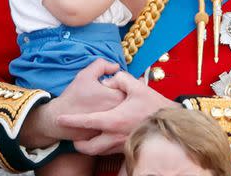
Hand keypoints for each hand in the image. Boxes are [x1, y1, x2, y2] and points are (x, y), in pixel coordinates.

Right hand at [19, 59, 124, 147]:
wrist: (58, 119)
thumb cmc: (73, 96)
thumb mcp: (86, 74)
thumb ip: (103, 65)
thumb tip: (116, 66)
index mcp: (116, 97)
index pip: (130, 86)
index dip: (120, 84)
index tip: (110, 86)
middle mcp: (119, 114)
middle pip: (130, 101)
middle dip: (124, 96)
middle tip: (109, 94)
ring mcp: (115, 127)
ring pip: (124, 114)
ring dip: (121, 109)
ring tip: (106, 105)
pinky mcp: (108, 137)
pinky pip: (117, 126)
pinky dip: (114, 120)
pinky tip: (104, 116)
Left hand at [57, 70, 180, 154]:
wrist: (171, 123)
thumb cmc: (154, 106)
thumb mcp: (138, 86)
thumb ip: (120, 78)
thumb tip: (110, 79)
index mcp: (114, 120)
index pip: (87, 122)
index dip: (71, 121)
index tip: (60, 119)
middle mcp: (114, 136)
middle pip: (87, 147)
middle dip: (78, 143)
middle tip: (75, 136)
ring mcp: (120, 145)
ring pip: (97, 152)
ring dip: (90, 146)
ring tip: (89, 136)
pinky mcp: (127, 149)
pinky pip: (109, 151)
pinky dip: (104, 146)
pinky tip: (107, 137)